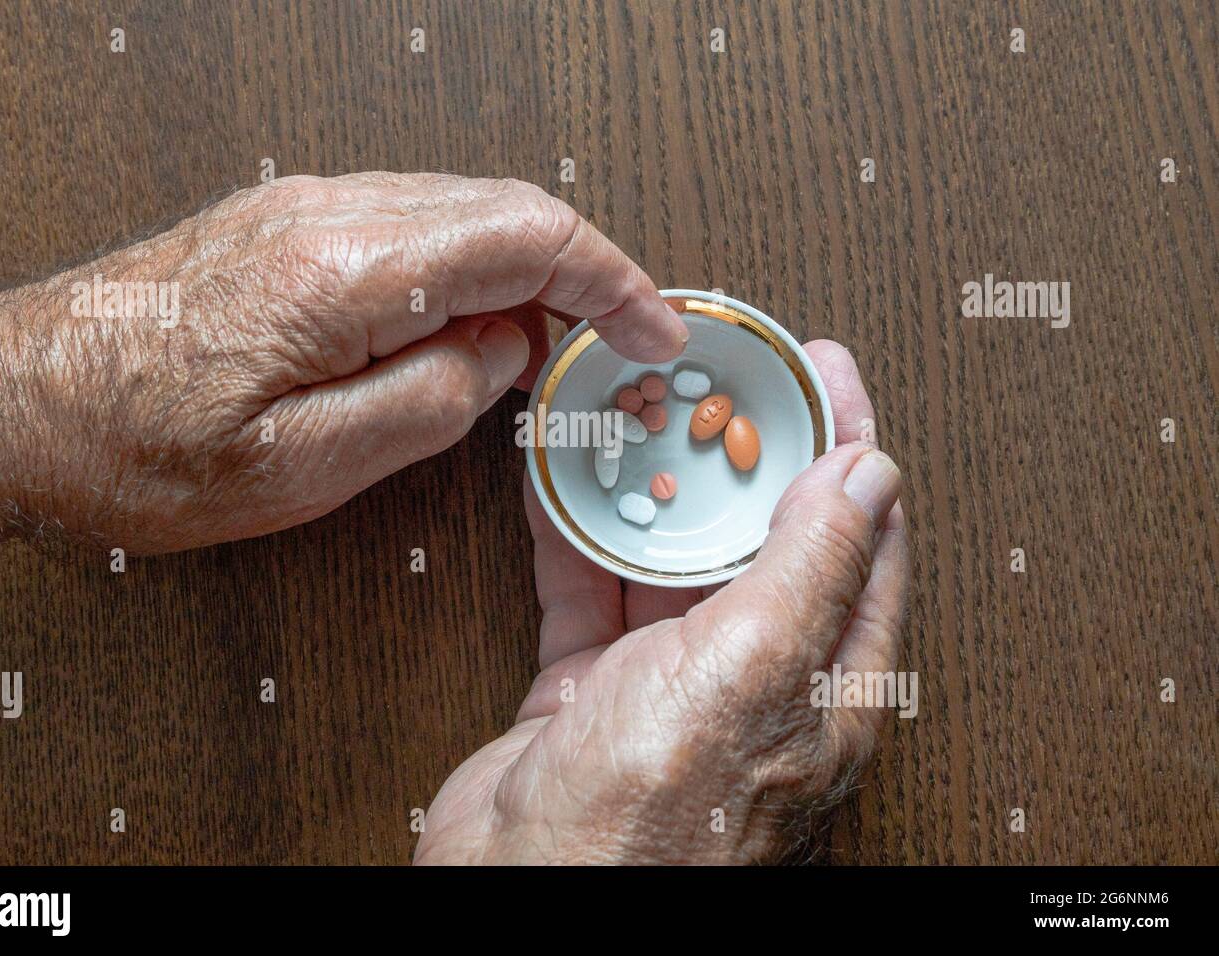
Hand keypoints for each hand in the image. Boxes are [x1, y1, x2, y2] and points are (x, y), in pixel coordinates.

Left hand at [0, 173, 686, 550]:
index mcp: (344, 271)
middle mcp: (330, 215)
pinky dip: (469, 269)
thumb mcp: (300, 469)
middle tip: (617, 346)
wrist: (14, 403)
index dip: (614, 280)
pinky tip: (465, 328)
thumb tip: (502, 351)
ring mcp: (306, 207)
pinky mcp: (287, 224)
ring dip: (528, 272)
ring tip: (549, 352)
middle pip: (507, 206)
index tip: (654, 329)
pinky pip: (413, 227)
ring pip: (464, 211)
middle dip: (584, 274)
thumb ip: (426, 403)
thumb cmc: (133, 448)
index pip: (527, 236)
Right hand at [416, 341, 908, 863]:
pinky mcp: (592, 692)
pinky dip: (574, 532)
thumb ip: (812, 566)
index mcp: (826, 682)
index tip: (823, 370)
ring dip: (654, 485)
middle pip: (762, 537)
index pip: (862, 538)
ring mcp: (669, 687)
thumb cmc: (652, 818)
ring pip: (669, 558)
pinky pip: (588, 590)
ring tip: (640, 408)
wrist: (524, 894)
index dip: (851, 443)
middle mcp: (755, 681)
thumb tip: (869, 473)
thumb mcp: (754, 669)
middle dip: (744, 449)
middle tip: (725, 373)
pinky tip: (561, 476)